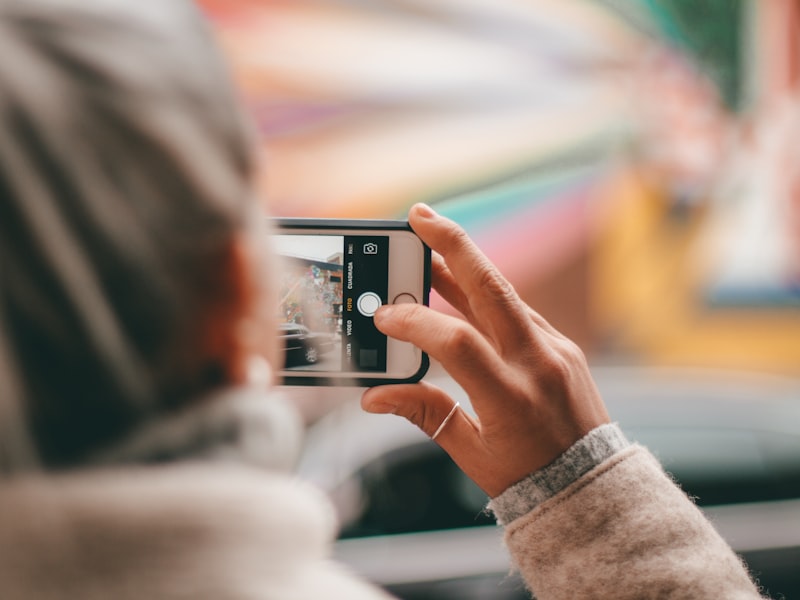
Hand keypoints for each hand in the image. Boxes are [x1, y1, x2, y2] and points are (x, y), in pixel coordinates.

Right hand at [361, 203, 609, 496]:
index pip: (457, 341)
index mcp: (511, 398)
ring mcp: (556, 350)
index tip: (384, 318)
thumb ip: (424, 414)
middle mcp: (538, 364)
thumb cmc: (528, 478)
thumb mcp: (470, 453)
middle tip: (419, 216)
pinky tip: (459, 284)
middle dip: (453, 245)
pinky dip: (485, 294)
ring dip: (465, 265)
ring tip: (428, 242)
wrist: (593, 486)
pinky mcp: (562, 346)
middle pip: (492, 289)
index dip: (415, 322)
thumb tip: (375, 395)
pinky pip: (518, 309)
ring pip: (505, 293)